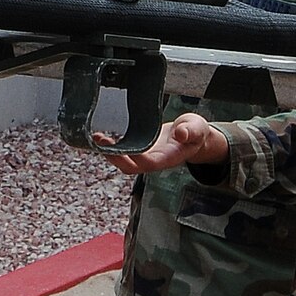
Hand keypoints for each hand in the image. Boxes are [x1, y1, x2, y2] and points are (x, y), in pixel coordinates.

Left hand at [94, 113, 227, 174]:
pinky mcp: (140, 150)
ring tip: (97, 138)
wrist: (192, 134)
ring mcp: (146, 156)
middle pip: (132, 167)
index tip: (123, 145)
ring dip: (109, 152)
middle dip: (115, 157)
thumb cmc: (195, 131)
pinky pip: (123, 153)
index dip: (135, 157)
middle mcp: (156, 160)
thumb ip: (191, 131)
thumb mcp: (198, 128)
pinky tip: (101, 136)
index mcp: (170, 157)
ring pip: (124, 162)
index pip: (150, 163)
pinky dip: (111, 146)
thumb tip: (181, 134)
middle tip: (101, 142)